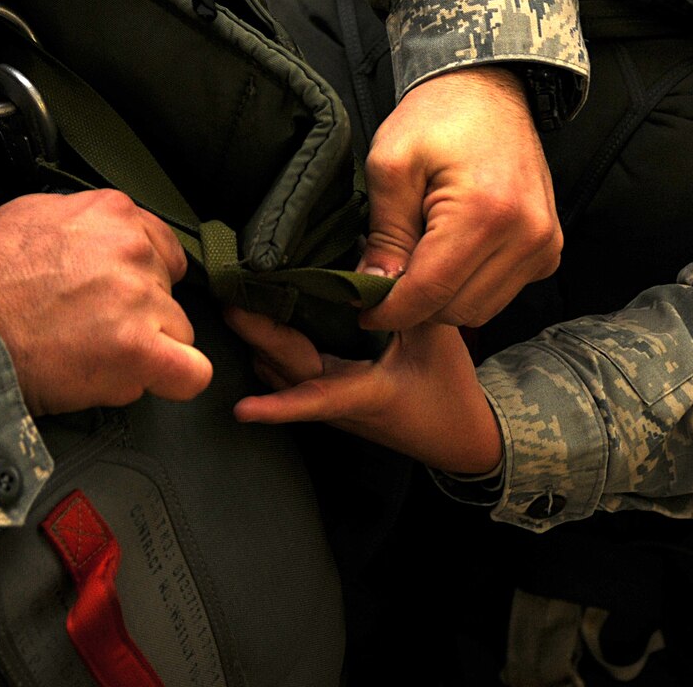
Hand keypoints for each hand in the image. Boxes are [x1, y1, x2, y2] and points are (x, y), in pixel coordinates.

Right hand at [0, 190, 213, 414]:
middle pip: (167, 289)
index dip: (139, 277)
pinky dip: (176, 379)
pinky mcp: (136, 350)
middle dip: (139, 312)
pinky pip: (191, 371)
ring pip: (177, 330)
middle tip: (91, 329)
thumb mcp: (27, 215)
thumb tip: (98, 235)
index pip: (159, 246)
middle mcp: (132, 248)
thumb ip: (79, 221)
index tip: (115, 295)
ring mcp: (138, 298)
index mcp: (111, 212)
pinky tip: (146, 380)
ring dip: (146, 347)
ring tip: (93, 356)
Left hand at [226, 307, 502, 475]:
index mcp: (364, 394)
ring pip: (279, 373)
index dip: (279, 407)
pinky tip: (266, 314)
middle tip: (231, 296)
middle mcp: (338, 404)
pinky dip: (274, 345)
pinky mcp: (330, 396)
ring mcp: (330, 402)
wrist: (461, 438)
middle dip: (255, 335)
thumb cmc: (450, 389)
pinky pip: (289, 371)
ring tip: (239, 298)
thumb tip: (375, 255)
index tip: (242, 409)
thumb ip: (406, 300)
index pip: (316, 400)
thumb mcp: (435, 339)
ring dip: (259, 342)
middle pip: (284, 370)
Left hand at [358, 66, 559, 329]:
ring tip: (418, 255)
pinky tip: (448, 253)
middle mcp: (527, 236)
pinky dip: (468, 287)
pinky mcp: (548, 250)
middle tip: (386, 273)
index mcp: (486, 214)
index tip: (361, 312)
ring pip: (480, 309)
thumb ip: (385, 233)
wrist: (487, 89)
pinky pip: (500, 294)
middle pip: (457, 310)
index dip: (390, 311)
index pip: (431, 293)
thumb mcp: (392, 165)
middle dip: (415, 303)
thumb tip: (374, 287)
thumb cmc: (436, 118)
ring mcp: (544, 246)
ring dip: (442, 297)